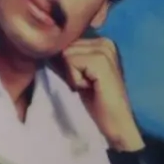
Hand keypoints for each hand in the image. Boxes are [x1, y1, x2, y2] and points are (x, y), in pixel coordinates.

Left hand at [50, 37, 144, 152]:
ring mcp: (105, 50)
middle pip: (65, 47)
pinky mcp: (102, 61)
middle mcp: (105, 42)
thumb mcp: (79, 74)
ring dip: (72, 75)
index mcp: (101, 42)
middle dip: (69, 69)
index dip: (67, 64)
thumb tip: (48, 49)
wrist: (115, 121)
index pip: (66, 42)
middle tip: (87, 84)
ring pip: (67, 54)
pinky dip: (75, 79)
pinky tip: (90, 87)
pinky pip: (71, 62)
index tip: (84, 79)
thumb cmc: (96, 100)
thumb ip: (68, 58)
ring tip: (89, 85)